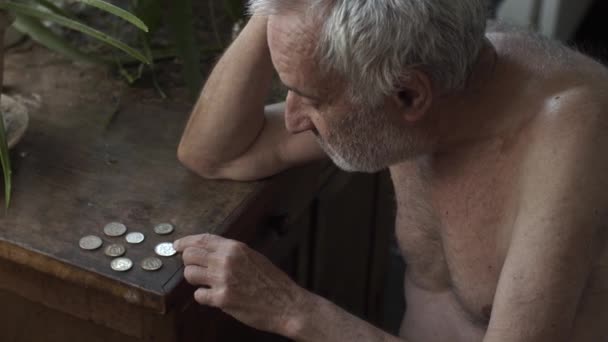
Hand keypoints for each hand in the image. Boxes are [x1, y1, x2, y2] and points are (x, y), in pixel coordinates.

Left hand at [174, 234, 306, 334]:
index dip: (186, 241)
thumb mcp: (253, 257)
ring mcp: (222, 280)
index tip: (177, 245)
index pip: (202, 239)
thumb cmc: (272, 282)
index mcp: (235, 247)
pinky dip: (203, 296)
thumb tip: (208, 252)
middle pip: (190, 255)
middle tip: (194, 268)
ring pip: (189, 274)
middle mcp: (226, 260)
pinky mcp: (222, 299)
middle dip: (188, 262)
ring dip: (194, 279)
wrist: (286, 303)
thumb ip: (231, 253)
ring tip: (205, 283)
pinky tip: (214, 296)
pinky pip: (198, 295)